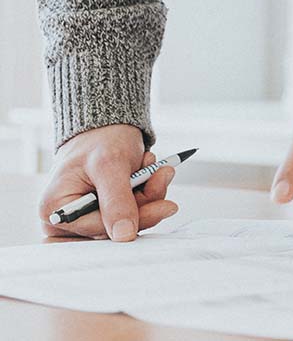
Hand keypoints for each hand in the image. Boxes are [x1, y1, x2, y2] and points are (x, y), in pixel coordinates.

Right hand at [40, 124, 177, 240]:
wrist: (106, 128)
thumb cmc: (99, 140)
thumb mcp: (109, 165)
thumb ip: (116, 200)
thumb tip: (124, 235)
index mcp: (55, 210)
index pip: (99, 230)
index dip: (134, 219)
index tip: (166, 205)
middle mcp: (67, 219)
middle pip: (115, 229)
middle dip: (145, 203)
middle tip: (161, 177)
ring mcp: (87, 217)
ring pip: (129, 222)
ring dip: (149, 195)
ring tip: (154, 168)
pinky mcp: (106, 213)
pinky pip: (134, 214)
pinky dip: (147, 194)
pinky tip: (149, 173)